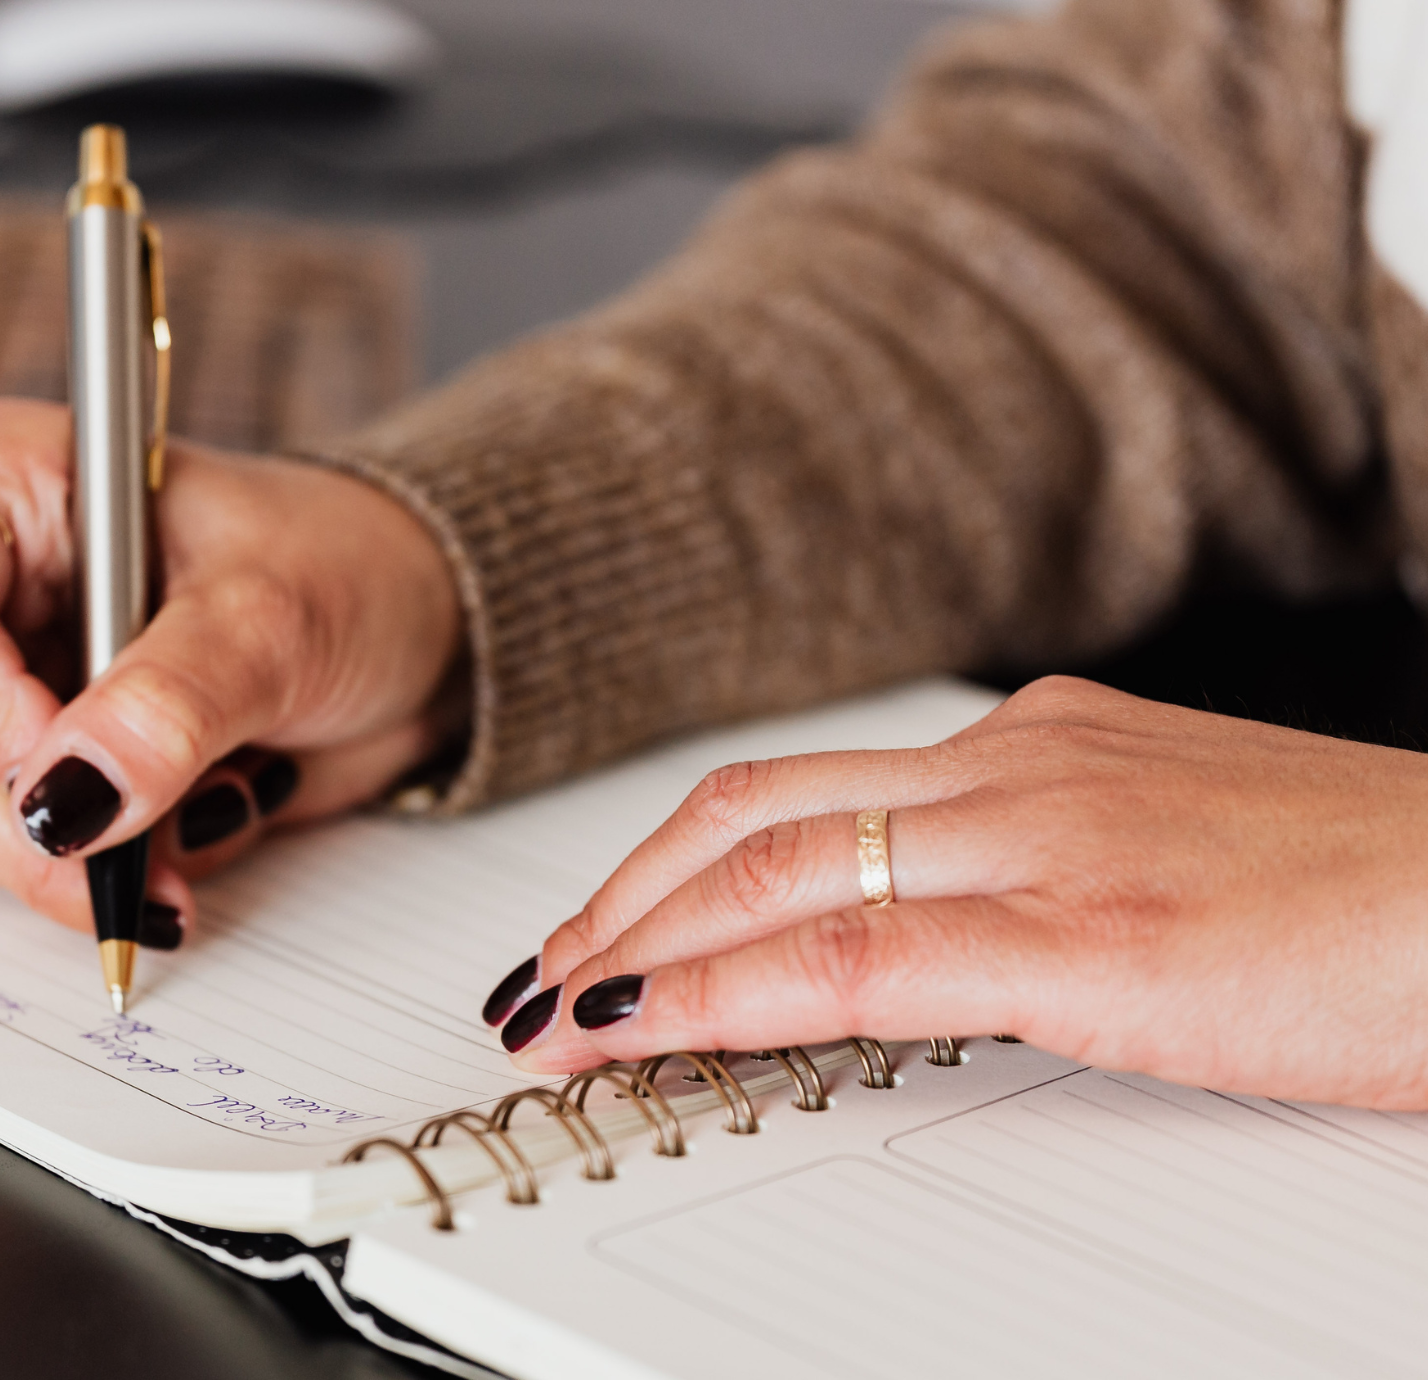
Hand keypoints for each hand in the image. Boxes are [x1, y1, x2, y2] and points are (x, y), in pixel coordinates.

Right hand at [0, 398, 464, 938]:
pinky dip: (110, 874)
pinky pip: (26, 856)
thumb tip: (70, 801)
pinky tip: (195, 831)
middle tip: (135, 858)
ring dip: (76, 862)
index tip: (72, 776)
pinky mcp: (51, 764)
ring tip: (197, 828)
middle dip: (34, 820)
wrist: (419, 630)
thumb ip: (169, 705)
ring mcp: (11, 680)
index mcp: (12, 485)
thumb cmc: (349, 568)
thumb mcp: (271, 620)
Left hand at [488, 676, 1427, 1110]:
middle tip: (540, 972)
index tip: (604, 929)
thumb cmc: (1373, 896)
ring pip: (771, 872)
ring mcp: (1043, 838)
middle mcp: (1018, 769)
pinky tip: (644, 1027)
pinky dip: (720, 989)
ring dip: (636, 943)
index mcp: (1037, 748)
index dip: (671, 864)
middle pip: (749, 815)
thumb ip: (1042, 879)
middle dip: (620, 898)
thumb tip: (937, 939)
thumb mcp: (1170, 860)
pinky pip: (851, 955)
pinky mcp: (1085, 933)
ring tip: (555, 1010)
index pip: (799, 795)